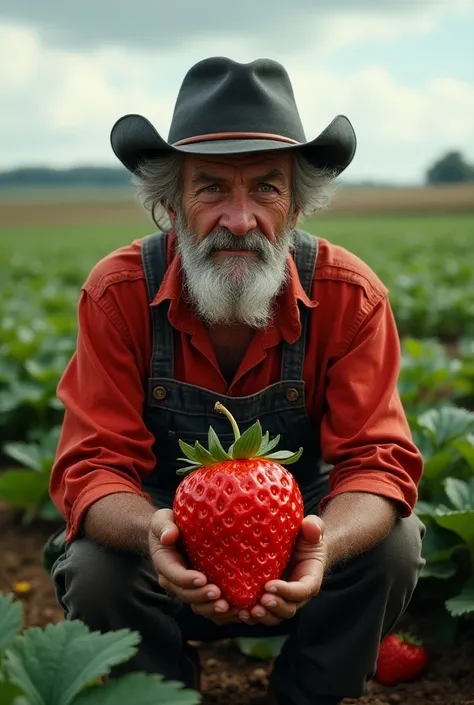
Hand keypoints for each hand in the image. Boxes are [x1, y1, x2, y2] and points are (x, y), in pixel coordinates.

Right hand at [148, 508, 240, 624]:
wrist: (172, 535)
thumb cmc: (169, 525)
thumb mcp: (162, 520)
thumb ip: (163, 526)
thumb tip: (168, 536)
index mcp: (165, 564)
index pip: (174, 575)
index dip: (187, 579)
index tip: (202, 579)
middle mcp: (174, 581)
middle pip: (187, 594)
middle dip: (202, 597)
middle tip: (218, 595)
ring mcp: (187, 589)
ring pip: (198, 606)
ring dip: (212, 609)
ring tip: (229, 607)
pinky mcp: (200, 592)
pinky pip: (209, 607)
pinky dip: (222, 614)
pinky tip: (238, 611)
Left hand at [243, 515, 326, 626]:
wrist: (297, 546)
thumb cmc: (305, 537)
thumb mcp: (312, 529)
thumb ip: (314, 527)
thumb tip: (311, 527)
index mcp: (310, 579)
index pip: (302, 590)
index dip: (287, 591)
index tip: (269, 585)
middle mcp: (297, 594)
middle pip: (289, 608)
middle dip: (275, 606)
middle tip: (261, 600)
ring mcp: (283, 599)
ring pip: (275, 615)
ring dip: (263, 616)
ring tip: (248, 611)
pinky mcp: (269, 599)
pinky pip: (263, 613)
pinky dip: (252, 617)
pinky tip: (238, 612)